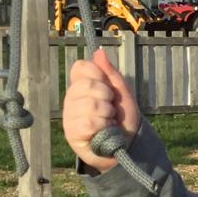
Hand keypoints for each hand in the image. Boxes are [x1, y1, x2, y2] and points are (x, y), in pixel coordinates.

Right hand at [62, 48, 140, 172]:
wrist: (127, 145)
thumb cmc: (122, 119)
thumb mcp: (122, 93)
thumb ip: (111, 73)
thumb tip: (99, 51)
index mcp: (82, 86)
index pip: (80, 67)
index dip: (97, 74)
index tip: (108, 87)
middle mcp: (72, 99)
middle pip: (86, 85)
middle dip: (106, 96)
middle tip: (110, 107)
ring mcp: (69, 116)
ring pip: (89, 105)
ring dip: (106, 113)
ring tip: (108, 121)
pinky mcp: (72, 133)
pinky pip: (88, 123)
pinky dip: (102, 127)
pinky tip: (103, 132)